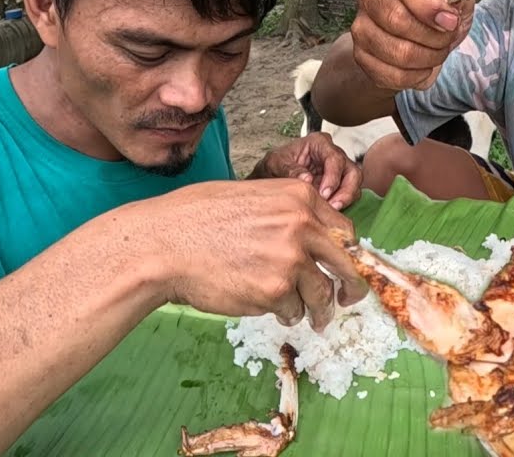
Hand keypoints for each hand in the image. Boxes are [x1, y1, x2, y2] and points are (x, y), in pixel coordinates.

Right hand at [128, 179, 367, 330]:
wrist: (163, 244)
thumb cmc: (198, 218)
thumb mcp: (254, 196)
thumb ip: (289, 214)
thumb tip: (317, 239)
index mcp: (300, 198)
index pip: (344, 231)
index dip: (347, 254)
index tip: (345, 268)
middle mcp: (302, 226)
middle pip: (345, 264)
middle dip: (350, 288)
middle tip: (349, 300)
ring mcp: (291, 260)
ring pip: (321, 293)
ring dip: (317, 309)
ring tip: (311, 317)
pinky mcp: (275, 291)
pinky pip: (293, 309)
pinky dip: (286, 314)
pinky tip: (272, 310)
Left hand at [251, 132, 360, 209]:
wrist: (271, 175)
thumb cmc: (275, 164)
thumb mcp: (276, 164)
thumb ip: (290, 170)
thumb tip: (307, 179)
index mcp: (319, 143)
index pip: (335, 158)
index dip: (332, 177)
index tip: (324, 193)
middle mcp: (333, 154)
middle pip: (352, 171)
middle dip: (346, 190)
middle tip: (333, 206)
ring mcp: (338, 169)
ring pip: (354, 183)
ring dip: (346, 198)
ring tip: (331, 211)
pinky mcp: (338, 184)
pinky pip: (349, 193)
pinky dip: (343, 203)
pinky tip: (330, 211)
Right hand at [350, 0, 474, 90]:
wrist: (410, 40)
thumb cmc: (433, 15)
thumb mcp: (451, 1)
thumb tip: (456, 7)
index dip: (431, 6)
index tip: (451, 21)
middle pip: (398, 20)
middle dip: (434, 37)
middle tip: (447, 40)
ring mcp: (361, 28)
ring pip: (398, 52)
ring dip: (428, 58)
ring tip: (437, 53)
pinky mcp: (361, 57)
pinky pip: (392, 74)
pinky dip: (416, 76)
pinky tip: (423, 68)